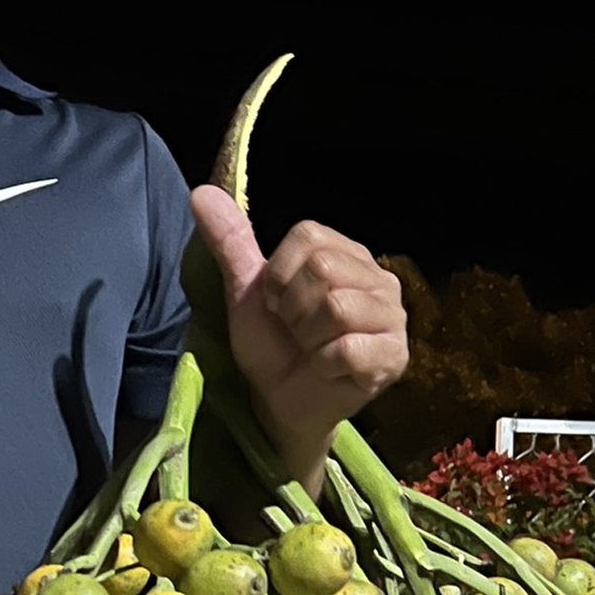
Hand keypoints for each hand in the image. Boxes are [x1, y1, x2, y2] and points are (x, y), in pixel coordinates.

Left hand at [190, 185, 408, 474]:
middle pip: (324, 269)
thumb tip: (200, 192)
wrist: (279, 402)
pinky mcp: (395, 356)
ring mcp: (393, 318)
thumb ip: (230, 240)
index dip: (279, 275)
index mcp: (347, 254)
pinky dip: (323, 364)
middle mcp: (379, 279)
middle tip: (296, 331)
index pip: (308, 236)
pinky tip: (327, 370)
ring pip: (336, 307)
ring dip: (308, 337)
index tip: (277, 304)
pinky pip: (347, 348)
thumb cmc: (272, 346)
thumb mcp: (246, 290)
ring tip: (312, 349)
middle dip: (292, 308)